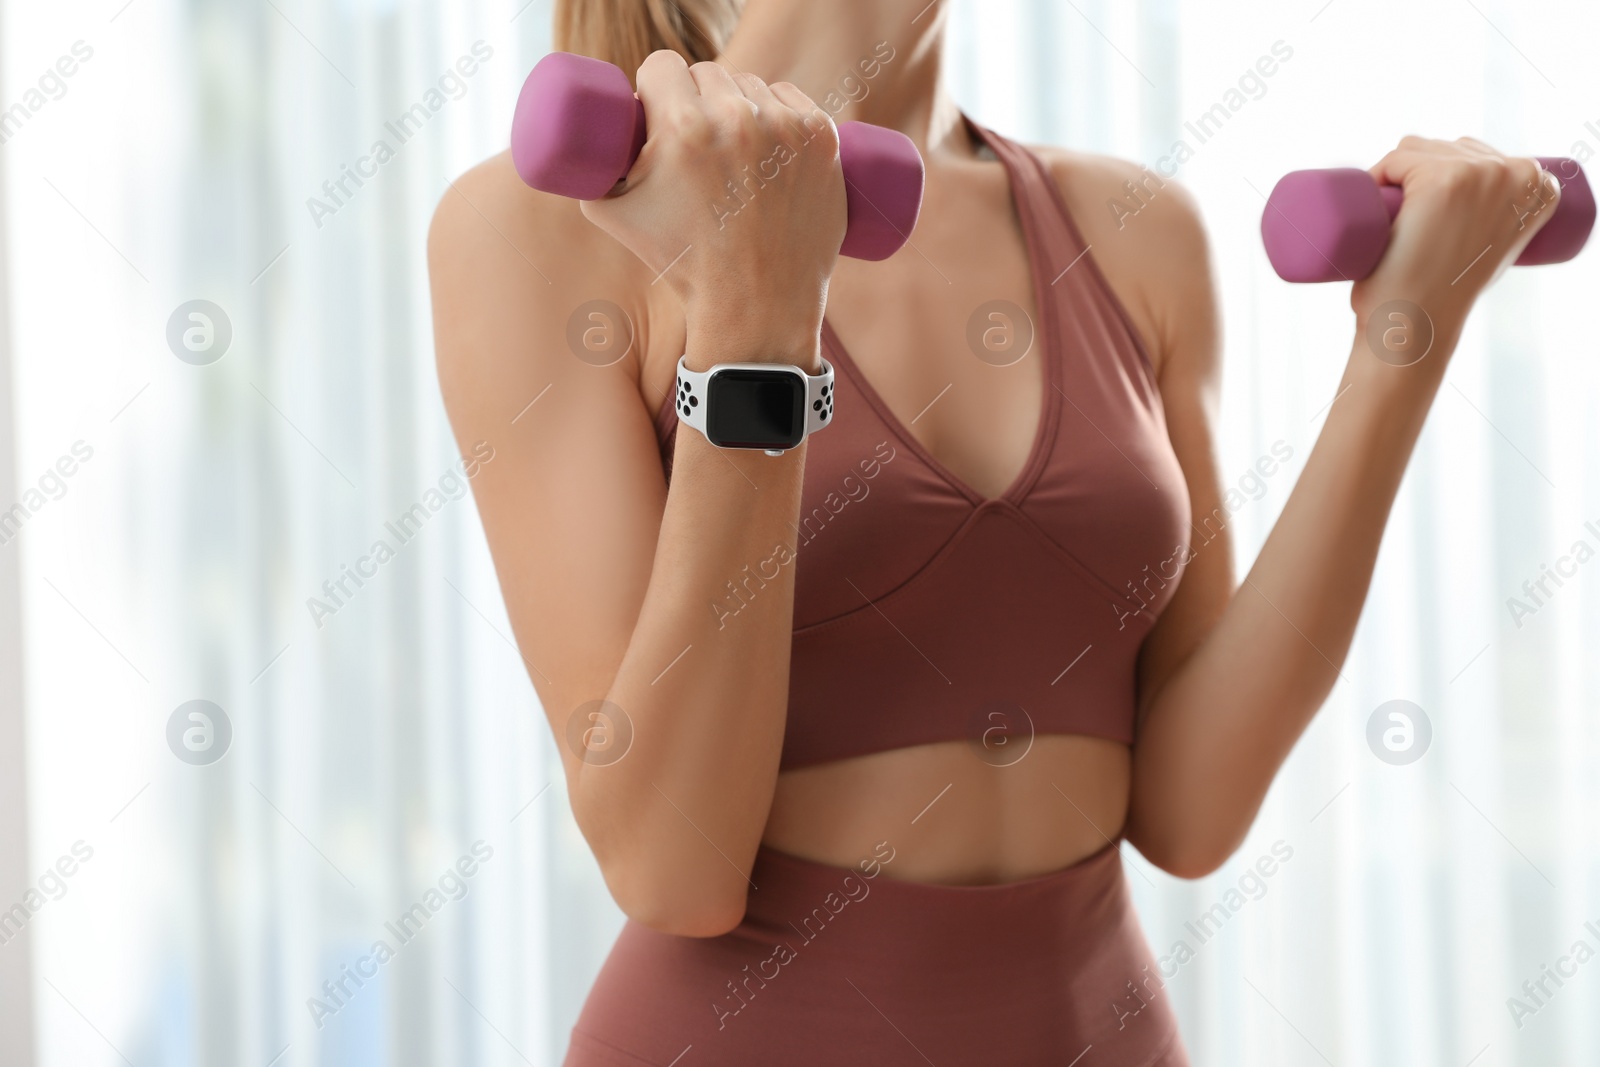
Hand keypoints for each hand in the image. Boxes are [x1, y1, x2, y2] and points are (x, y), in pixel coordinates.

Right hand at [579, 50, 846, 363]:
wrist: (756, 305)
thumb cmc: (681, 263)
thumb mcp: (611, 212)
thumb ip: (594, 165)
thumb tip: (584, 138)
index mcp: (683, 129)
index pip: (662, 66)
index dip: (656, 88)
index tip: (660, 110)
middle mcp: (738, 119)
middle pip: (707, 74)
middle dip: (696, 100)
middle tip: (697, 143)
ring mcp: (787, 127)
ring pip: (751, 86)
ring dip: (739, 106)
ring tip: (734, 154)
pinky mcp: (823, 138)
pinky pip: (792, 100)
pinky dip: (780, 116)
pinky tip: (772, 148)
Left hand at [1353, 137, 1558, 342]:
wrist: (1417, 326)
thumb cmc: (1444, 293)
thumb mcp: (1490, 246)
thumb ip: (1494, 216)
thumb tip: (1476, 203)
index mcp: (1540, 186)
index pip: (1478, 155)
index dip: (1444, 175)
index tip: (1430, 215)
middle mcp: (1517, 173)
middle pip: (1446, 147)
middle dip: (1416, 177)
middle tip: (1407, 229)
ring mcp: (1479, 173)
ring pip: (1416, 150)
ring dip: (1395, 178)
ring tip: (1394, 223)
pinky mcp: (1439, 178)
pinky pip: (1394, 159)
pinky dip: (1376, 176)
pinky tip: (1376, 207)